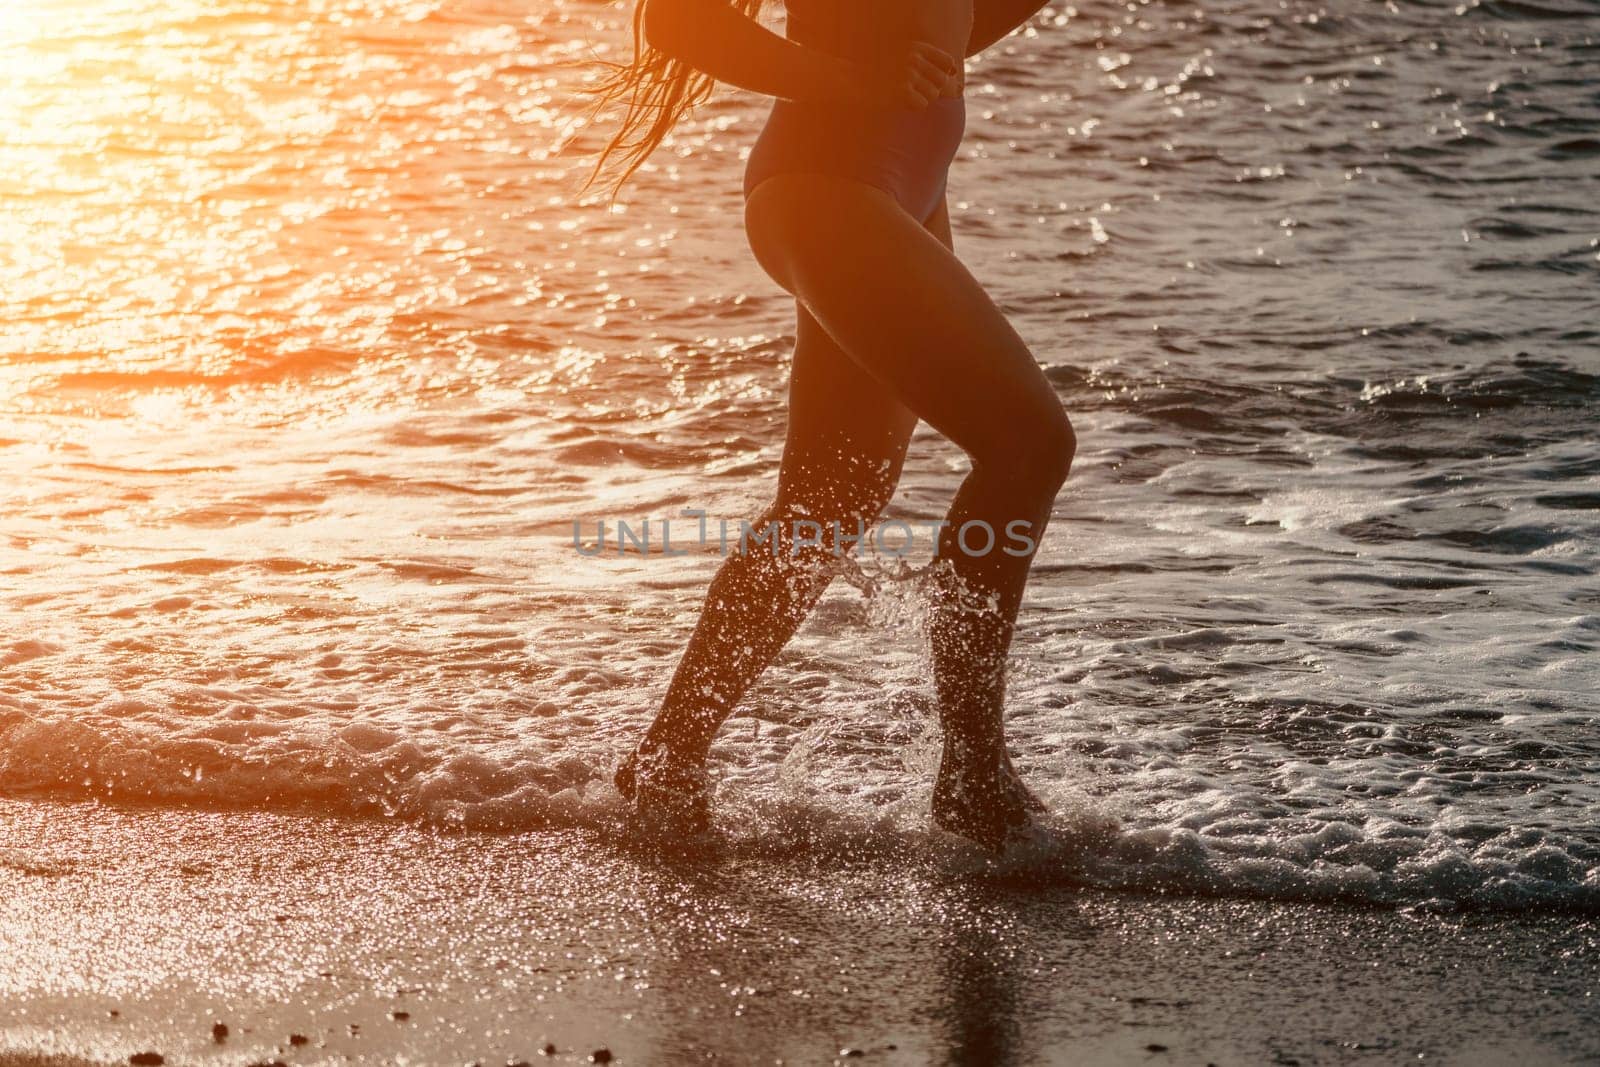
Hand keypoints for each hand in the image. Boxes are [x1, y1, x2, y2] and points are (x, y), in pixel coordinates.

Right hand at [842, 41, 962, 109]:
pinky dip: (912, 106)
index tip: (933, 80)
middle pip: (942, 81)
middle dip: (931, 89)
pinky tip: (899, 100)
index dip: (944, 75)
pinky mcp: (900, 91)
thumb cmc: (878, 74)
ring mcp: (907, 74)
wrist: (849, 82)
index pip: (948, 63)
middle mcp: (913, 57)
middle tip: (911, 90)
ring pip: (933, 94)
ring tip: (902, 94)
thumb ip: (928, 64)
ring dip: (921, 98)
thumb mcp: (903, 61)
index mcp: (915, 47)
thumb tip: (955, 77)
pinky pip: (922, 104)